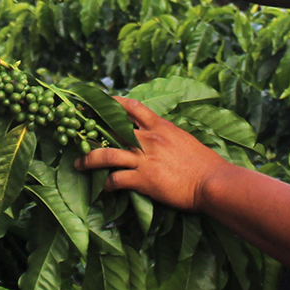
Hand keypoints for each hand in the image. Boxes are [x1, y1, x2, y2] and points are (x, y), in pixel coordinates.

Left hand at [79, 97, 235, 210]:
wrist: (213, 182)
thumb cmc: (205, 164)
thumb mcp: (185, 140)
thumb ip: (169, 136)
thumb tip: (162, 136)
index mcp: (161, 126)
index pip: (133, 107)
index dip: (114, 103)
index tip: (101, 101)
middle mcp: (149, 139)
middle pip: (112, 128)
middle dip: (92, 128)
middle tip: (76, 129)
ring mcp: (145, 159)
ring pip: (108, 154)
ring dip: (90, 159)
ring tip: (79, 164)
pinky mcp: (144, 180)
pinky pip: (117, 180)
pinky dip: (106, 184)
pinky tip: (102, 188)